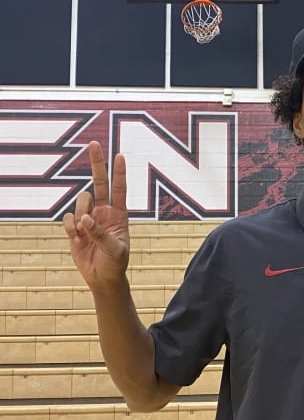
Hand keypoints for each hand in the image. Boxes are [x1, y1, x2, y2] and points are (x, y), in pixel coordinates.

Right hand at [63, 141, 129, 288]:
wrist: (103, 277)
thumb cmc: (116, 262)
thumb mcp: (115, 249)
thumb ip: (101, 233)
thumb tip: (84, 219)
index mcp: (119, 214)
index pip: (119, 189)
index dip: (119, 173)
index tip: (120, 155)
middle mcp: (104, 211)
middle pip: (99, 182)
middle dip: (97, 163)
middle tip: (94, 143)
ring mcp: (88, 217)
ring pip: (80, 202)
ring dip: (81, 216)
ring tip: (85, 233)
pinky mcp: (74, 227)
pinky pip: (68, 219)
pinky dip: (71, 228)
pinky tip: (77, 239)